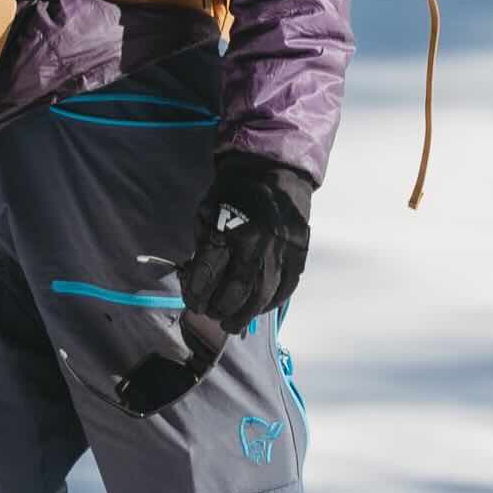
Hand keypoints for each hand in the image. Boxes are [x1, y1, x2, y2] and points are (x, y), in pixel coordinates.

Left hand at [175, 151, 315, 330]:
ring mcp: (282, 251)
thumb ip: (203, 246)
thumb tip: (198, 280)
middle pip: (237, 293)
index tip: (192, 302)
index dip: (196, 294)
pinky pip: (287, 287)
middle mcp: (257, 246)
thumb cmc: (232, 191)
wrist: (271, 169)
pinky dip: (272, 302)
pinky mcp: (299, 253)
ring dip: (246, 315)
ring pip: (264, 296)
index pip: (207, 276)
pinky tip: (259, 307)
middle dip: (221, 310)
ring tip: (233, 323)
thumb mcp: (206, 213)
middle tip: (213, 317)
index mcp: (228, 232)